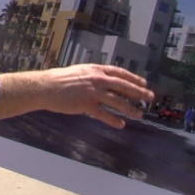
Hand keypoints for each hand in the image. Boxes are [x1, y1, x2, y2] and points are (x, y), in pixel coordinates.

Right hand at [0, 64, 154, 128]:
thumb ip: (93, 75)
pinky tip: (121, 125)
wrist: (45, 87)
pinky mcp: (86, 105)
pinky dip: (114, 120)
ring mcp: (92, 92)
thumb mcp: (79, 71)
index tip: (144, 83)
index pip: (120, 73)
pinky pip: (104, 114)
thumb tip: (105, 80)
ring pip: (117, 101)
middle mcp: (97, 79)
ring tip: (140, 114)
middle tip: (150, 98)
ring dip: (130, 108)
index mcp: (95, 70)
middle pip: (123, 86)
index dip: (134, 79)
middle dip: (139, 92)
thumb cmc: (59, 79)